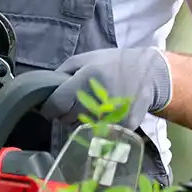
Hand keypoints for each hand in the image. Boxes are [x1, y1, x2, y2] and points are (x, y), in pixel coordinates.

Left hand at [40, 47, 172, 134]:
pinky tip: (104, 112)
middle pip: (67, 119)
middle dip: (64, 113)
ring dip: (79, 120)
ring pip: (81, 128)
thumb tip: (44, 90)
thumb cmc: (112, 64)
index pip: (56, 105)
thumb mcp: (85, 59)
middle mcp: (97, 100)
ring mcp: (111, 116)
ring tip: (89, 106)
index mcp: (86, 80)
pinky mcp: (122, 127)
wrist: (147, 72)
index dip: (49, 108)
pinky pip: (99, 132)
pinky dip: (97, 125)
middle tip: (73, 103)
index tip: (49, 107)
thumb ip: (62, 73)